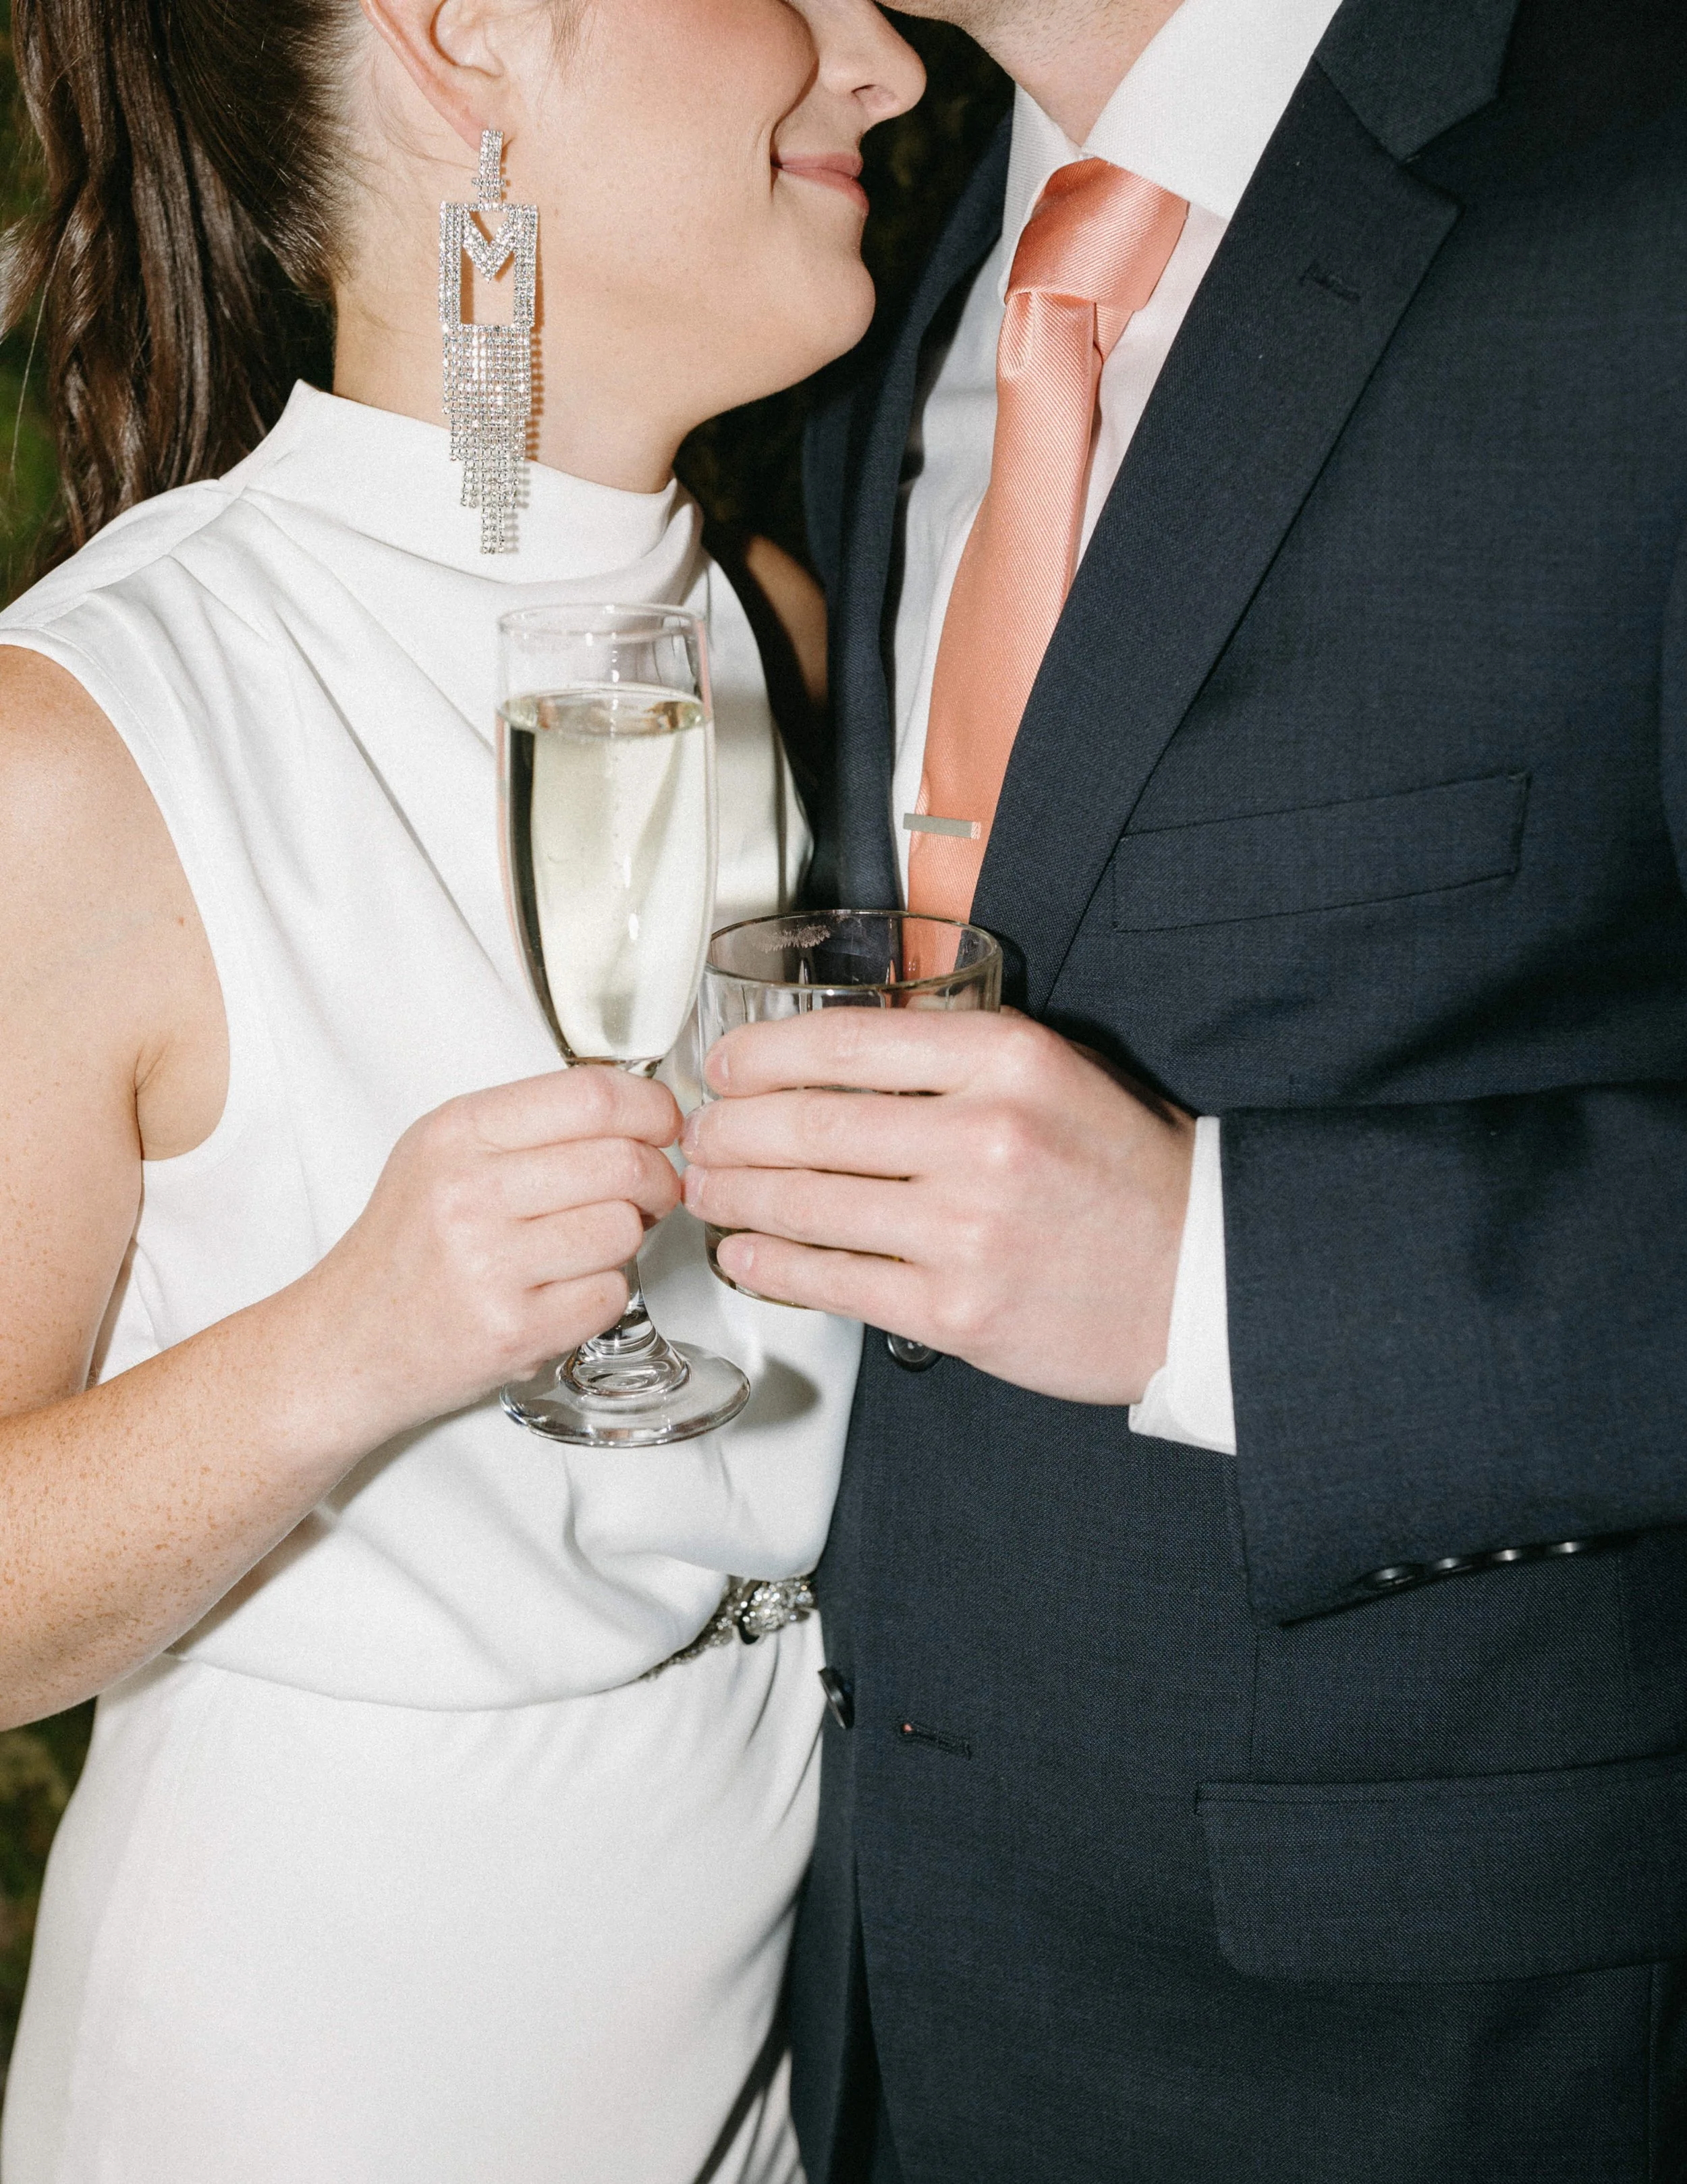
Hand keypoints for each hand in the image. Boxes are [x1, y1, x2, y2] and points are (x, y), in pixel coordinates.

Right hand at [307, 1067, 681, 1443]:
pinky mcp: (512, 1330)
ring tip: (587, 1246)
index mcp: (457, 1133)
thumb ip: (530, 1125)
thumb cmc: (406, 1248)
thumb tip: (638, 1113)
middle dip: (658, 1179)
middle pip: (624, 1163)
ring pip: (624, 1229)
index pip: (592, 1097)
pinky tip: (563, 1291)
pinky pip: (610, 1295)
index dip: (651, 1109)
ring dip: (627, 1240)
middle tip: (651, 1193)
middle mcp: (469, 1192)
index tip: (663, 1125)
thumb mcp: (443, 1155)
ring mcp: (489, 1265)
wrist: (346, 1343)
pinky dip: (602, 1295)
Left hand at [681, 1012, 1192, 1403]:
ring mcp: (965, 1229)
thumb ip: (956, 1056)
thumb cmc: (1128, 1173)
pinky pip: (833, 1280)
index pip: (843, 1041)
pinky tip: (744, 1250)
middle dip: (729, 1130)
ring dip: (734, 1196)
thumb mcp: (1057, 1072)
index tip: (726, 1067)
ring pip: (805, 1203)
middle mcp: (982, 1137)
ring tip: (706, 1189)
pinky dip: (771, 1263)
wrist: (1200, 1278)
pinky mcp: (956, 1309)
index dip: (761, 1055)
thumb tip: (838, 1057)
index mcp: (1006, 1060)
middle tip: (700, 1134)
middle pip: (806, 1123)